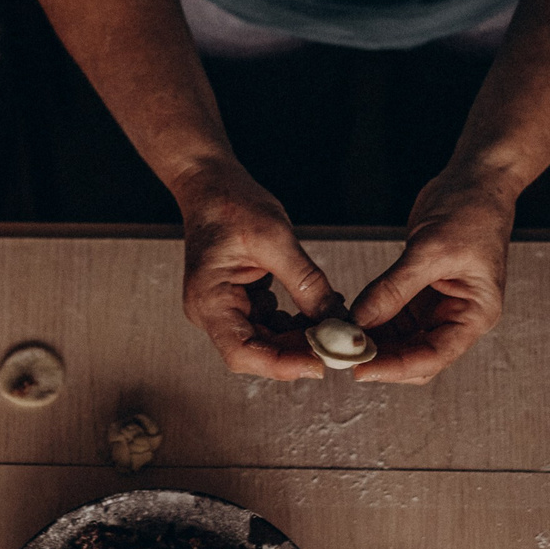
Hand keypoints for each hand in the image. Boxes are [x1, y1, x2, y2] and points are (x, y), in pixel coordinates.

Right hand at [172, 161, 336, 379]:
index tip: (318, 364)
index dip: (280, 364)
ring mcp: (227, 309)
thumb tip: (337, 321)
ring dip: (302, 338)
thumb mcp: (275, 240)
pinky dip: (298, 321)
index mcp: (209, 300)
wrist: (211, 184)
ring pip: (268, 341)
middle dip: (299, 351)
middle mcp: (213, 312)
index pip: (241, 352)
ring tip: (337, 327)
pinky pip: (272, 323)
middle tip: (340, 346)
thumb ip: (307, 283)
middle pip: (257, 351)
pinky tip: (324, 312)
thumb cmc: (230, 204)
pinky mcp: (242, 301)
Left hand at [349, 169, 512, 384]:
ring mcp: (438, 306)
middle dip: (380, 356)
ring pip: (401, 340)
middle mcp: (458, 316)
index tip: (360, 368)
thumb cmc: (471, 210)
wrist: (476, 180)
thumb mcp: (430, 250)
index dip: (396, 367)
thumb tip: (360, 321)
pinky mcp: (420, 293)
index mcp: (475, 313)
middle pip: (416, 355)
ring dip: (372, 340)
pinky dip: (371, 320)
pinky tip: (347, 318)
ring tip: (337, 336)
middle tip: (340, 351)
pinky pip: (393, 318)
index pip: (435, 356)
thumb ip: (394, 288)